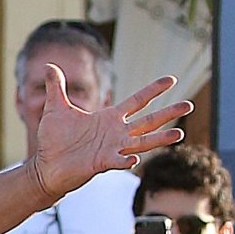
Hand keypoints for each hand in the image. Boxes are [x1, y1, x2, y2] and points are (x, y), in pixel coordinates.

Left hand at [31, 68, 193, 198]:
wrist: (45, 167)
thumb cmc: (53, 141)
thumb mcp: (55, 109)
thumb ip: (56, 87)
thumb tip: (49, 65)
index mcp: (108, 118)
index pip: (137, 101)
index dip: (153, 90)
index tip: (171, 79)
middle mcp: (115, 133)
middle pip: (148, 121)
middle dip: (168, 113)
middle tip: (189, 105)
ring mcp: (111, 148)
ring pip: (141, 142)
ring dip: (159, 139)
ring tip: (179, 135)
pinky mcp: (101, 163)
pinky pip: (118, 161)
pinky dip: (126, 159)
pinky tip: (135, 158)